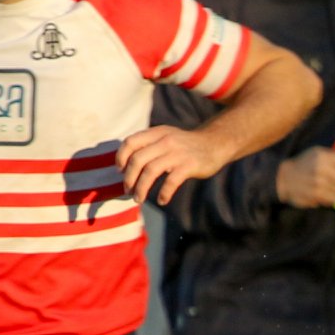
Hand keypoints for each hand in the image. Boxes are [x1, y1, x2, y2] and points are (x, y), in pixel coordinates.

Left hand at [117, 125, 235, 206]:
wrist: (215, 144)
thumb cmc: (185, 146)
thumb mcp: (166, 138)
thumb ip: (149, 147)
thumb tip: (126, 167)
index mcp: (157, 133)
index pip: (131, 142)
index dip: (121, 157)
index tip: (120, 170)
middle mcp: (166, 140)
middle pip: (138, 159)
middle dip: (129, 178)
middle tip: (128, 191)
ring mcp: (178, 153)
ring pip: (151, 171)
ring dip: (142, 188)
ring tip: (139, 199)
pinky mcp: (190, 165)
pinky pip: (171, 181)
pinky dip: (164, 193)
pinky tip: (162, 200)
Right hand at [275, 146, 334, 208]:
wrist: (284, 178)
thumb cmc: (304, 163)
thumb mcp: (317, 152)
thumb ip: (334, 155)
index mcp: (324, 157)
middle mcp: (322, 170)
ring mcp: (319, 184)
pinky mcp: (316, 196)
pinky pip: (334, 200)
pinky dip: (334, 198)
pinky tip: (328, 193)